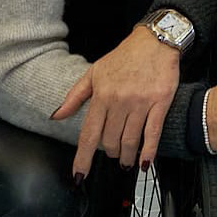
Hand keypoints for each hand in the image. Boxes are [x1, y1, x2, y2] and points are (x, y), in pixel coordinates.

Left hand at [51, 26, 178, 175]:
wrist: (155, 40)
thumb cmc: (125, 56)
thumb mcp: (94, 73)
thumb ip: (75, 96)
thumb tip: (57, 116)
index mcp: (101, 95)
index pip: (89, 133)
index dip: (83, 157)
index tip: (79, 175)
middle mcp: (119, 101)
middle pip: (110, 141)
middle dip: (109, 152)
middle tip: (112, 153)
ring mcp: (140, 103)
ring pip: (130, 141)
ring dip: (126, 157)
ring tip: (125, 162)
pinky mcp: (160, 103)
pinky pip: (153, 133)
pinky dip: (148, 152)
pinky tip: (144, 163)